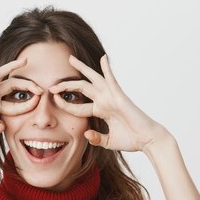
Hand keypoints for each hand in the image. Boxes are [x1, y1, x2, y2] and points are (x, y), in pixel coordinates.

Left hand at [48, 54, 172, 152]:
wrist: (147, 140)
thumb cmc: (131, 140)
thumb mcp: (108, 141)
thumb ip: (96, 138)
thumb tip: (86, 133)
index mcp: (101, 111)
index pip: (78, 106)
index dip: (66, 104)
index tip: (54, 101)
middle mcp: (105, 101)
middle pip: (82, 88)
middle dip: (66, 85)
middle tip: (52, 85)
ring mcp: (112, 97)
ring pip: (93, 79)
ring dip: (82, 68)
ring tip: (71, 59)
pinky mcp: (120, 96)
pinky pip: (112, 79)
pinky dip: (107, 68)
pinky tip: (103, 58)